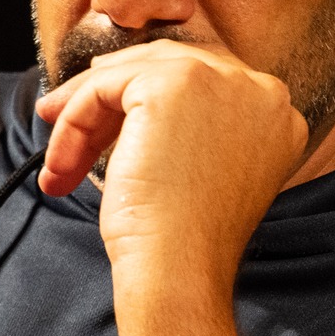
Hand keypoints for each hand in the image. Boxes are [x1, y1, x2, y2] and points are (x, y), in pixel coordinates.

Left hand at [35, 41, 308, 292]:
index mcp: (276, 111)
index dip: (147, 96)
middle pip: (167, 66)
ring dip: (84, 116)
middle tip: (63, 121)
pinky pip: (104, 86)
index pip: (203, 80)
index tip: (107, 122)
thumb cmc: (188, 238)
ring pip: (131, 74)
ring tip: (59, 159)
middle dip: (111, 96)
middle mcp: (259, 86)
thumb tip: (122, 93)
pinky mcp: (171, 83)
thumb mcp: (207, 169)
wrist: (181, 269)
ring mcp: (220, 79)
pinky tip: (62, 164)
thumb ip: (194, 125)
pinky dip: (75, 124)